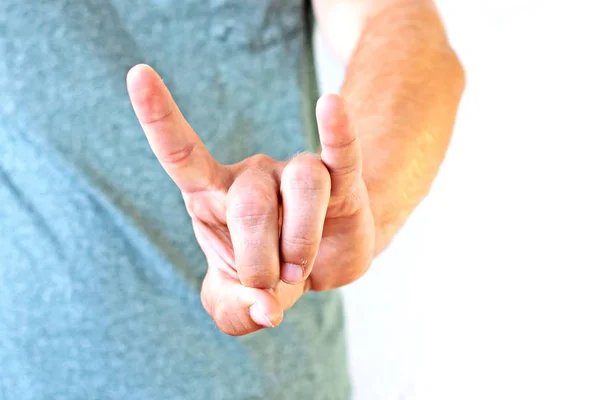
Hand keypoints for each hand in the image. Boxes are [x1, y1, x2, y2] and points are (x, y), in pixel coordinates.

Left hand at [127, 64, 374, 335]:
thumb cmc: (268, 276)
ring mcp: (295, 173)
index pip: (181, 152)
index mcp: (214, 197)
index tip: (137, 74)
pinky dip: (337, 132)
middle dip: (259, 257)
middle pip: (250, 201)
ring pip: (302, 186)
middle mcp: (252, 176)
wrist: (322, 268)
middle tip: (269, 286)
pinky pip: (341, 152)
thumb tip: (265, 310)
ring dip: (301, 240)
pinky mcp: (341, 181)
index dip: (159, 116)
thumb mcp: (237, 304)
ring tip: (301, 270)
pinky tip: (331, 106)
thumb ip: (237, 313)